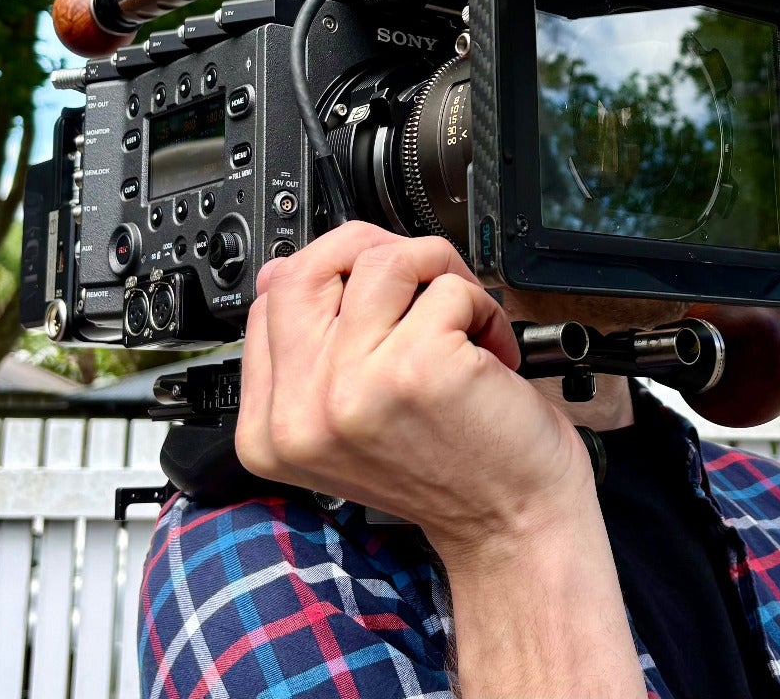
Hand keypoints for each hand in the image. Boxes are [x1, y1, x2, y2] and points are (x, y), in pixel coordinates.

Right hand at [235, 221, 590, 550]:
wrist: (511, 527)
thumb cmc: (447, 473)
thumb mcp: (347, 422)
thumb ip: (309, 353)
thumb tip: (282, 272)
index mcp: (270, 429)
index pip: (269, 303)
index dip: (332, 278)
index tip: (377, 296)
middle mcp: (299, 414)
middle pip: (307, 270)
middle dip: (372, 252)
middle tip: (418, 285)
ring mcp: (352, 389)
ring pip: (381, 262)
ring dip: (437, 276)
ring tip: (460, 322)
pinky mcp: (415, 368)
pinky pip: (446, 287)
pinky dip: (483, 307)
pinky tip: (489, 351)